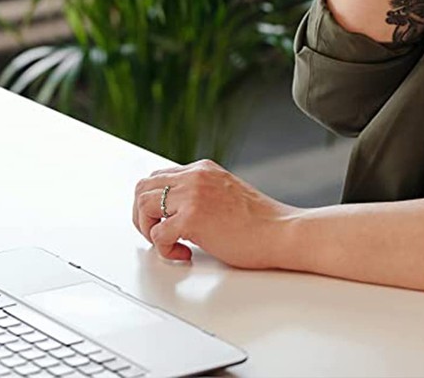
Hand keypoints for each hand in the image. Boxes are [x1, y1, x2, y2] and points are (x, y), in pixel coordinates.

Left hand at [133, 159, 296, 267]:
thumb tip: (173, 212)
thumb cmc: (259, 222)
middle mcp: (195, 175)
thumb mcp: (223, 194)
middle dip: (143, 215)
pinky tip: (184, 253)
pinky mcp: (193, 217)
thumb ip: (199, 195)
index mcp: (202, 169)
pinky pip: (157, 234)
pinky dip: (164, 250)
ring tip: (170, 243)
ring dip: (149, 229)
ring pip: (143, 205)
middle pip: (143, 187)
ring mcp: (193, 194)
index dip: (152, 203)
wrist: (281, 232)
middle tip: (157, 235)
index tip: (160, 222)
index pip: (157, 177)